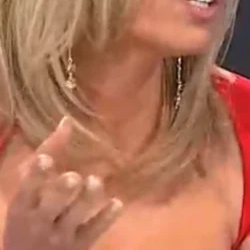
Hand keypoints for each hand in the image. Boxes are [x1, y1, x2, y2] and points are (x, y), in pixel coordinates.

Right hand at [3, 117, 123, 249]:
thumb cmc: (29, 219)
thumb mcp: (28, 194)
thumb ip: (45, 157)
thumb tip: (67, 121)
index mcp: (23, 206)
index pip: (27, 189)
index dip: (36, 175)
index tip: (46, 160)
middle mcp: (40, 220)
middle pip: (52, 203)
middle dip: (61, 190)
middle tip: (74, 177)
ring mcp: (60, 236)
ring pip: (76, 215)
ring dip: (87, 198)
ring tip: (94, 182)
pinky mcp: (79, 246)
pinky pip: (95, 230)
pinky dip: (106, 216)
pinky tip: (116, 203)